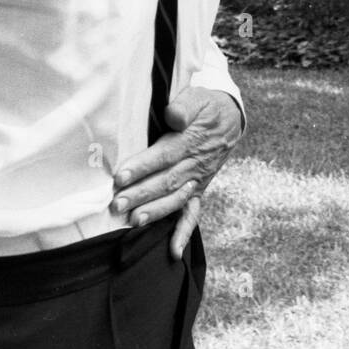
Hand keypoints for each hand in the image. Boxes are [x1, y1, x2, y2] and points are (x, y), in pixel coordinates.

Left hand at [112, 87, 242, 258]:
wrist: (230, 119)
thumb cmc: (206, 106)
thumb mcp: (198, 97)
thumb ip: (185, 106)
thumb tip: (173, 116)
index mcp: (191, 140)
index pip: (165, 155)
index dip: (143, 166)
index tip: (122, 176)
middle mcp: (195, 164)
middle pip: (166, 181)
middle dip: (141, 194)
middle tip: (118, 203)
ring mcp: (197, 180)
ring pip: (175, 198)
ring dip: (155, 211)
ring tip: (134, 220)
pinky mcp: (198, 190)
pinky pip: (193, 214)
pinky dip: (183, 233)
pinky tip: (173, 251)